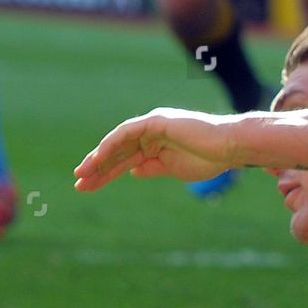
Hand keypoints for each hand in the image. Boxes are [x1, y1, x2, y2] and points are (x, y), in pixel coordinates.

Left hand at [73, 108, 237, 190]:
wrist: (229, 147)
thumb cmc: (209, 159)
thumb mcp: (173, 169)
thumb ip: (151, 168)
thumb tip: (131, 171)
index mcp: (155, 144)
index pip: (124, 160)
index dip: (105, 173)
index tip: (88, 187)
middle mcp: (149, 132)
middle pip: (117, 152)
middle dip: (97, 167)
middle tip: (78, 183)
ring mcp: (151, 125)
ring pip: (118, 142)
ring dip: (99, 158)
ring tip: (82, 173)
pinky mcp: (155, 121)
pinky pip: (127, 132)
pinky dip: (111, 144)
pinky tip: (99, 158)